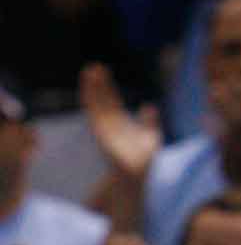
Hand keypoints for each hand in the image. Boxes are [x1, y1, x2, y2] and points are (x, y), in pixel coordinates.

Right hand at [80, 63, 161, 179]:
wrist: (137, 177)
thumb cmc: (143, 162)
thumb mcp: (150, 137)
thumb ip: (149, 122)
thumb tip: (150, 107)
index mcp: (119, 124)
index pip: (111, 102)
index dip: (106, 87)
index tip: (101, 70)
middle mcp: (110, 126)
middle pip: (102, 101)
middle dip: (97, 85)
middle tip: (93, 67)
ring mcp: (104, 130)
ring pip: (96, 106)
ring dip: (92, 90)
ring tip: (89, 72)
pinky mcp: (102, 135)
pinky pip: (94, 116)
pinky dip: (90, 103)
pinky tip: (87, 91)